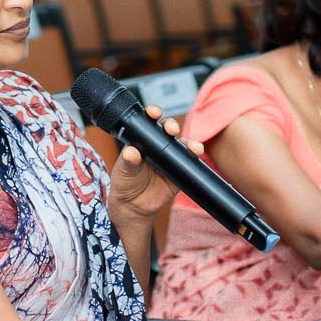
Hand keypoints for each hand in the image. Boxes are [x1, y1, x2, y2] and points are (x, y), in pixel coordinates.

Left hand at [108, 106, 201, 220]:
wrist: (134, 207)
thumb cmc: (125, 183)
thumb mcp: (123, 171)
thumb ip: (128, 161)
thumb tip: (132, 152)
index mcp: (141, 140)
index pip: (148, 122)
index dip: (152, 114)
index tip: (153, 113)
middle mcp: (157, 144)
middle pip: (167, 129)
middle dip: (171, 126)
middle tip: (171, 130)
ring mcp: (169, 156)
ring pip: (181, 143)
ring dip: (188, 141)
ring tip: (191, 146)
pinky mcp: (179, 169)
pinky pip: (189, 160)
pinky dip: (194, 155)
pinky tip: (196, 153)